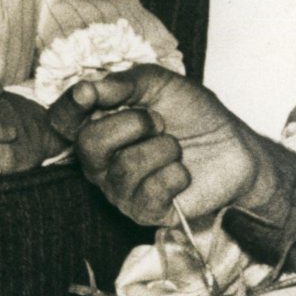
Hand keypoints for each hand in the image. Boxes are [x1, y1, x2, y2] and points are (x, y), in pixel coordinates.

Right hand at [49, 66, 270, 228]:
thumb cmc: (193, 114)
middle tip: (159, 121)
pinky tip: (183, 172)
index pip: (62, 121)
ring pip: (124, 168)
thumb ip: (125, 82)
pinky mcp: (145, 213)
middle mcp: (101, 161)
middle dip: (131, 124)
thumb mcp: (160, 84)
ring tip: (176, 147)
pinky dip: (174, 176)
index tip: (89, 94)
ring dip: (162, 149)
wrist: (234, 148)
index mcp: (98, 125)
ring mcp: (120, 190)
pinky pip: (148, 194)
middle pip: (88, 145)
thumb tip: (89, 88)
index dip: (69, 107)